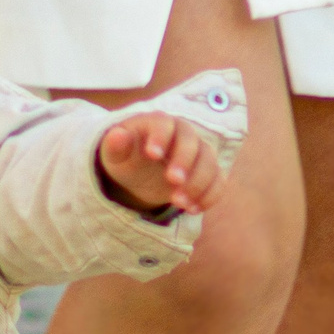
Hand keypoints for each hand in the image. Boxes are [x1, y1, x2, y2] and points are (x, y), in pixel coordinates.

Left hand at [97, 114, 225, 216]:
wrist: (140, 174)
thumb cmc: (127, 158)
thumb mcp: (115, 154)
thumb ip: (115, 145)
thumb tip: (117, 136)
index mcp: (160, 124)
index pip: (165, 124)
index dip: (161, 137)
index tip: (152, 155)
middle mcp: (184, 135)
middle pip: (192, 143)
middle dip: (184, 162)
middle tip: (172, 181)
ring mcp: (199, 153)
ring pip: (209, 163)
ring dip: (198, 184)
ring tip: (178, 203)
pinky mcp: (208, 172)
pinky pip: (218, 181)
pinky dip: (209, 196)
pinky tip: (193, 209)